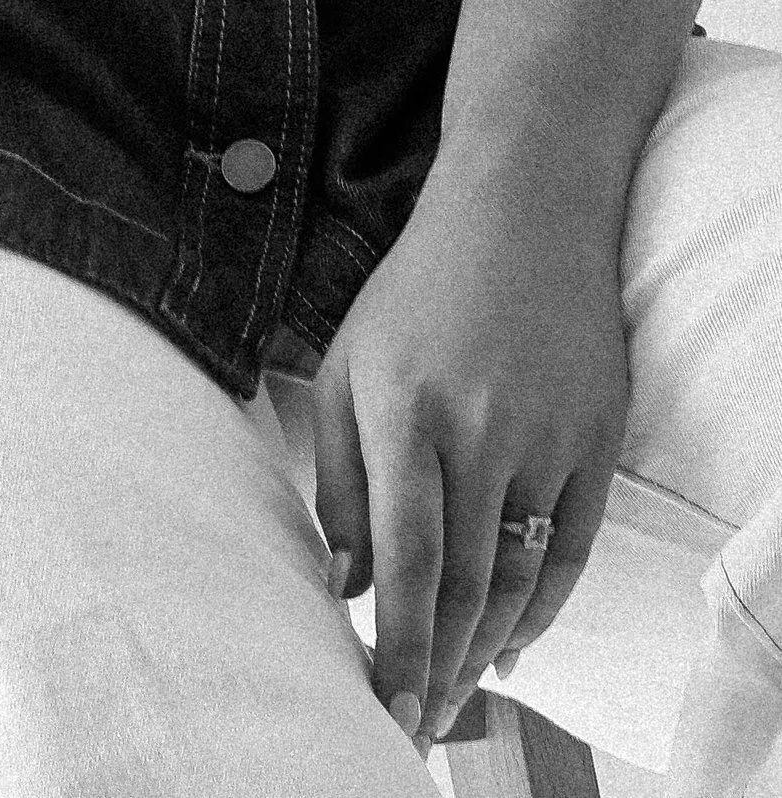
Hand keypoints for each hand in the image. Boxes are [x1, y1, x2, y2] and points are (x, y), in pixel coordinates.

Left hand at [308, 144, 629, 750]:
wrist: (521, 211)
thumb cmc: (416, 291)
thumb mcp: (347, 361)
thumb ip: (339, 473)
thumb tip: (342, 582)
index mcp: (404, 409)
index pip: (405, 558)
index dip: (398, 644)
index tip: (387, 705)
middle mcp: (478, 430)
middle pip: (464, 583)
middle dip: (440, 667)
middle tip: (419, 722)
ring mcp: (545, 437)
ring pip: (519, 578)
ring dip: (487, 648)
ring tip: (457, 692)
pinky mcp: (594, 440)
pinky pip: (571, 550)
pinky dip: (544, 608)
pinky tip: (514, 642)